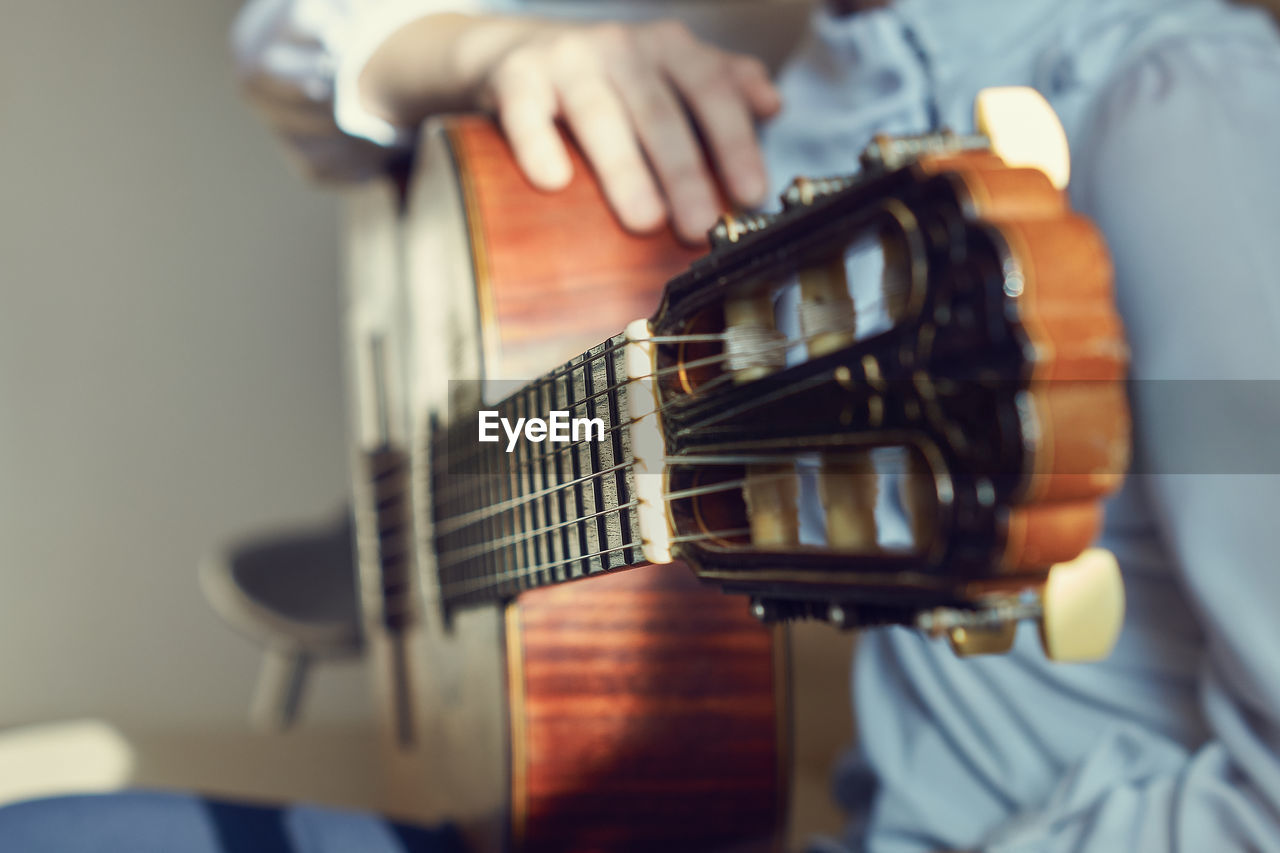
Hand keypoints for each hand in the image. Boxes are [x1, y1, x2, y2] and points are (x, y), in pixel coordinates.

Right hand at [360, 15, 780, 243]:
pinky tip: (554, 179)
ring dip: (624, 168)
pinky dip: (538, 143)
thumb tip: (774, 105)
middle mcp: (620, 46)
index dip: (734, 143)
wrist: (512, 56)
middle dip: (683, 172)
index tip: (751, 194)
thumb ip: (723, 85)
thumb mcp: (669, 72)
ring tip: (644, 219)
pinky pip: (525, 112)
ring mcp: (566, 61)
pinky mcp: (515, 80)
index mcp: (667, 48)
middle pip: (658, 112)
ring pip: (598, 114)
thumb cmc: (606, 79)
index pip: (711, 91)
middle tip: (699, 225)